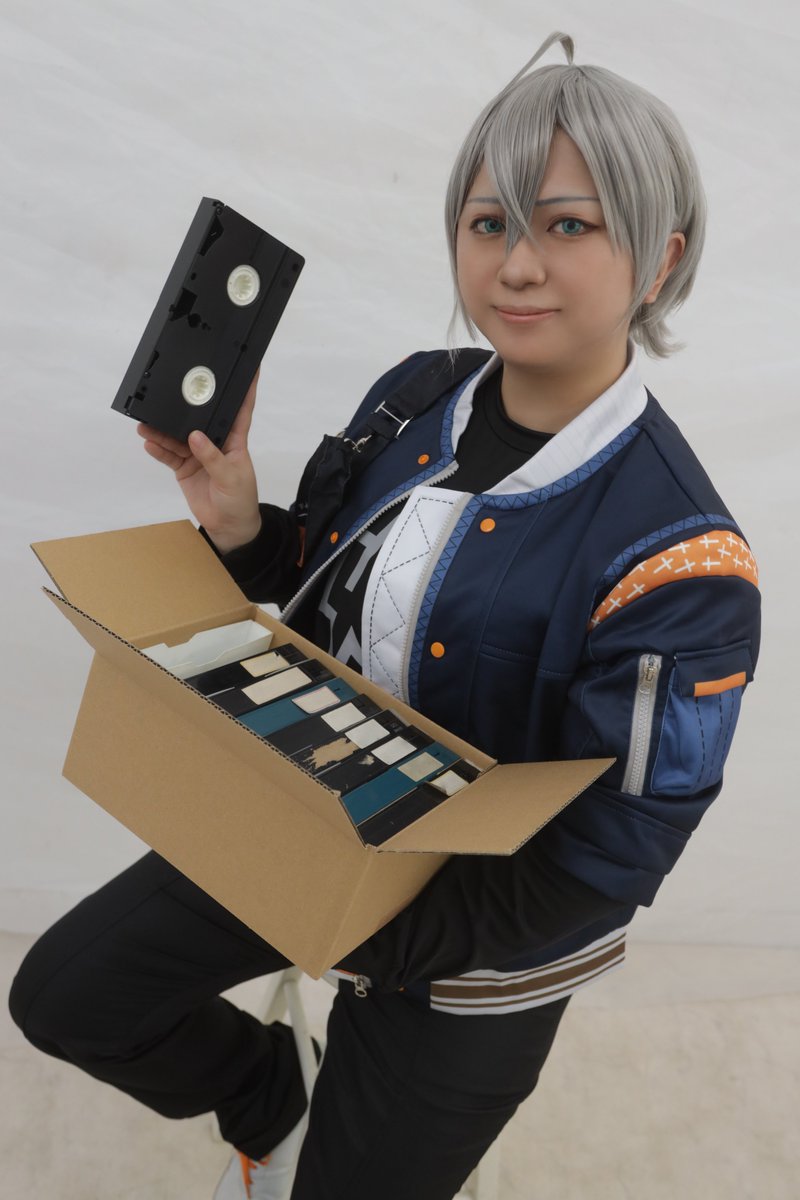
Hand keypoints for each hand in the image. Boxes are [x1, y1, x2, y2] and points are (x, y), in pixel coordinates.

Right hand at [137, 371, 261, 553]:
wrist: (229, 527)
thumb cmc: (240, 500)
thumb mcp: (231, 477)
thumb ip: (213, 457)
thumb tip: (195, 438)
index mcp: (235, 440)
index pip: (241, 410)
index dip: (245, 389)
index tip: (249, 365)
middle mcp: (215, 442)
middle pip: (199, 418)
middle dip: (185, 406)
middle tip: (168, 392)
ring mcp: (198, 454)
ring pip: (178, 436)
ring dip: (162, 430)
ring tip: (146, 423)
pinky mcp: (185, 468)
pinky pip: (168, 455)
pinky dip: (158, 449)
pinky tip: (148, 442)